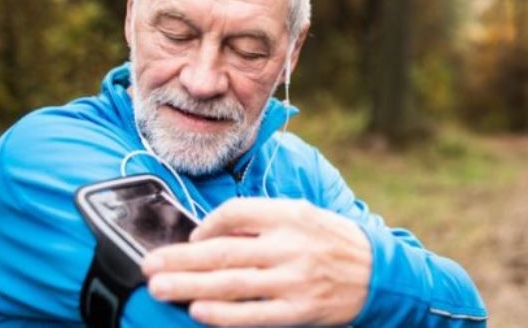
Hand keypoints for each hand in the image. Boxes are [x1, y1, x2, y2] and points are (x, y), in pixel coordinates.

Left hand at [141, 197, 371, 325]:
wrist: (378, 272)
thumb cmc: (331, 241)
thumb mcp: (302, 215)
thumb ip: (261, 221)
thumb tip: (211, 233)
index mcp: (289, 215)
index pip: (236, 213)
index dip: (205, 226)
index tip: (189, 238)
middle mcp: (289, 246)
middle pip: (224, 251)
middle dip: (181, 259)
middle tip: (149, 265)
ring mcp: (293, 280)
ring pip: (232, 283)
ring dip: (190, 285)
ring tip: (161, 287)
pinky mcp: (298, 310)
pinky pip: (254, 313)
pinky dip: (223, 313)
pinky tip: (198, 310)